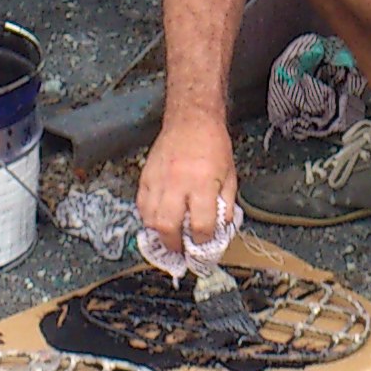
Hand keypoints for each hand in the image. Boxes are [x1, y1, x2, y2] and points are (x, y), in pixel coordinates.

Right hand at [135, 115, 238, 255]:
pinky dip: (147, 217)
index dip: (203, 241)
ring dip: (158, 233)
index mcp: (203, 183)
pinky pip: (141, 204)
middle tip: (180, 251)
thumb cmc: (214, 145)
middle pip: (168, 226)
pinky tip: (157, 219)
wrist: (192, 119)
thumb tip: (219, 228)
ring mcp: (158, 180)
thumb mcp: (230, 175)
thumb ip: (226, 204)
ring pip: (150, 218)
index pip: (201, 224)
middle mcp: (178, 183)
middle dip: (174, 245)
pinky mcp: (146, 175)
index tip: (204, 244)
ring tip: (168, 237)